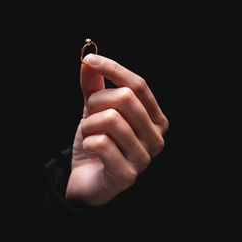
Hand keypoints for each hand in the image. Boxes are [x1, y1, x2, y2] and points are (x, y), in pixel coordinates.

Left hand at [66, 54, 168, 205]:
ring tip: (90, 135)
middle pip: (125, 99)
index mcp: (155, 119)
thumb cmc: (96, 144)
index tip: (89, 60)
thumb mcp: (94, 111)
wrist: (85, 181)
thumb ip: (94, 87)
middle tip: (89, 116)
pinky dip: (87, 142)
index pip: (138, 85)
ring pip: (111, 119)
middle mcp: (156, 138)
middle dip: (96, 102)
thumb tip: (89, 62)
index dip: (113, 69)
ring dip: (89, 125)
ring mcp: (144, 158)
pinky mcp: (126, 175)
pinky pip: (101, 143)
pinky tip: (90, 151)